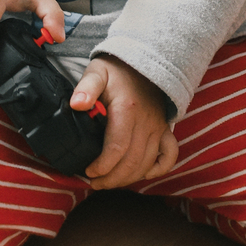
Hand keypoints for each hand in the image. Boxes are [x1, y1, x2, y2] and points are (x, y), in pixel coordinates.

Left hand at [69, 56, 177, 189]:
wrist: (141, 62)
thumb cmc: (116, 70)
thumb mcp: (97, 72)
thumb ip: (87, 87)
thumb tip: (77, 104)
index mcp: (127, 110)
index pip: (117, 148)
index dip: (102, 166)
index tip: (88, 172)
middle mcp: (146, 122)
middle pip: (132, 162)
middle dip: (112, 179)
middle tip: (95, 183)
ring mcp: (158, 127)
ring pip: (147, 163)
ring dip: (128, 178)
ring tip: (109, 182)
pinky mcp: (165, 130)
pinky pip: (169, 156)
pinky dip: (158, 169)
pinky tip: (142, 173)